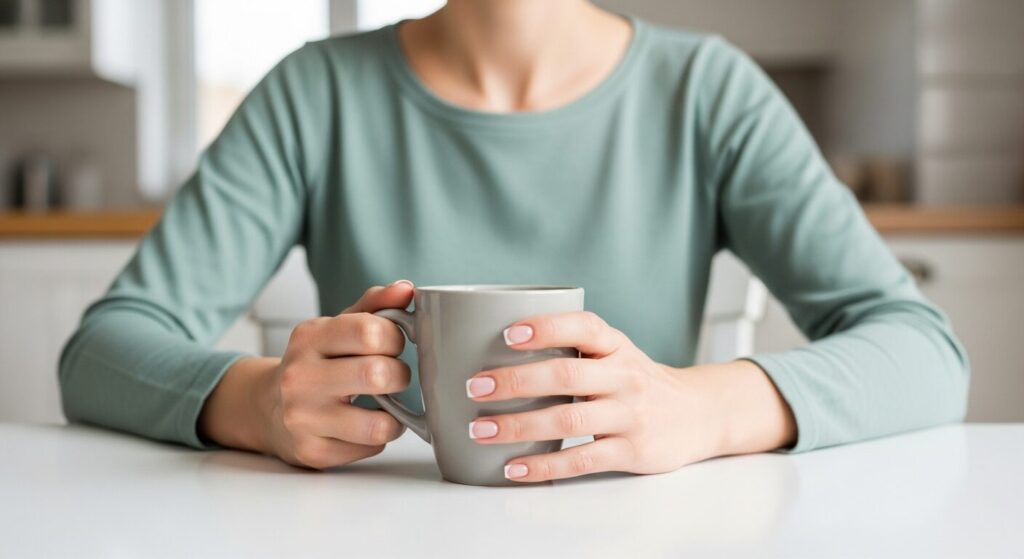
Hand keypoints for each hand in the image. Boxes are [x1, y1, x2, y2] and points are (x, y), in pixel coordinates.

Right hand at [199, 280, 416, 468]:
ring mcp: (303, 418)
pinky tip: (363, 426)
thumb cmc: (314, 363)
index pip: (370, 331)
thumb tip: (406, 289)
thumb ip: (374, 306)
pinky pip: (370, 447)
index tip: (393, 345)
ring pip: (379, 424)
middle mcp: (300, 377)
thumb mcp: (336, 328)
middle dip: (400, 376)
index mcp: (309, 338)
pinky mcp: (313, 451)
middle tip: (393, 377)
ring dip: (395, 417)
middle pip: (377, 374)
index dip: (396, 338)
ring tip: (386, 408)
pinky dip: (377, 437)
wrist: (265, 408)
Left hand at [465, 311, 796, 481]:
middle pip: (566, 374)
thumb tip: (494, 349)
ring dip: (518, 426)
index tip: (507, 333)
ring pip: (568, 420)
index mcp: (616, 346)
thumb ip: (571, 348)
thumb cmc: (638, 381)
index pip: (583, 326)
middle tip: (476, 386)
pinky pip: (580, 460)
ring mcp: (629, 415)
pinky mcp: (631, 451)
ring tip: (480, 429)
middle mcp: (625, 376)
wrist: (699, 414)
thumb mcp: (616, 353)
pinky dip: (543, 466)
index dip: (545, 327)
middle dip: (516, 381)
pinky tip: (514, 467)